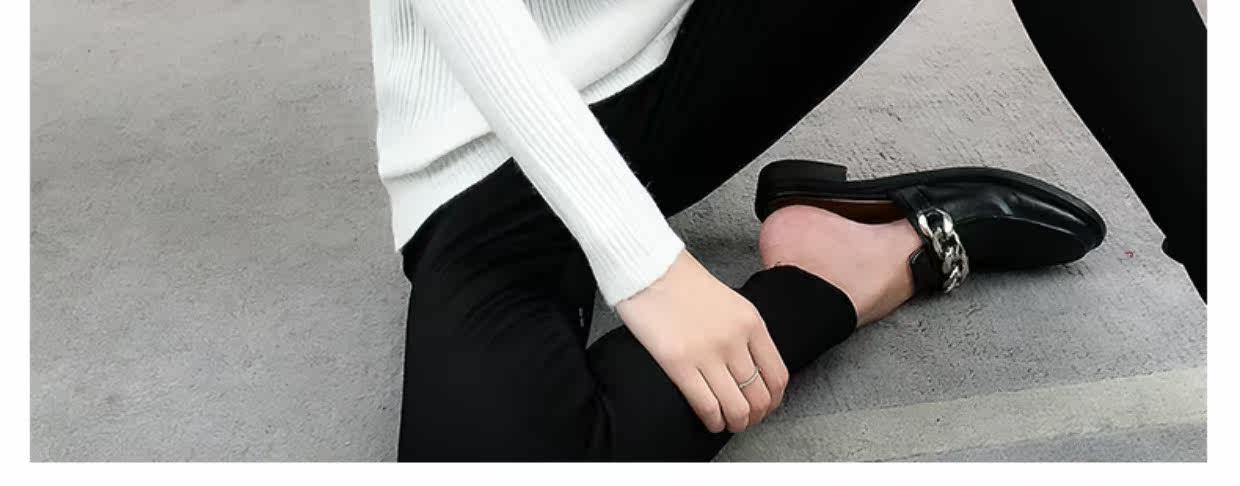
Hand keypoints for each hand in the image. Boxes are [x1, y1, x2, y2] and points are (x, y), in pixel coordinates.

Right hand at [616, 250, 789, 432]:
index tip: (764, 407)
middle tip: (744, 420)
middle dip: (754, 416)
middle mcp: (735, 339)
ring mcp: (708, 352)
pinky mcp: (679, 363)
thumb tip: (749, 369)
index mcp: (751, 322)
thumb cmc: (682, 284)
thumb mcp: (730, 302)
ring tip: (726, 424)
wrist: (649, 268)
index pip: (777, 375)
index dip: (773, 400)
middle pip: (758, 396)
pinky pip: (707, 405)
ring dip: (735, 423)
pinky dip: (713, 421)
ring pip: (737, 407)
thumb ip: (743, 332)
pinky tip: (710, 422)